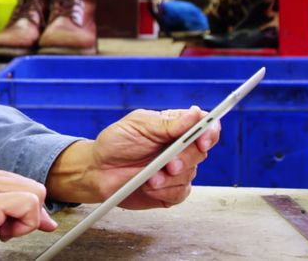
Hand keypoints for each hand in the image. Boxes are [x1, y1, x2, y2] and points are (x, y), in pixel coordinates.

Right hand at [0, 162, 57, 259]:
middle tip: (8, 231)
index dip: (26, 205)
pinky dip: (25, 223)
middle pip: (30, 185)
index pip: (18, 181)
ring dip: (25, 219)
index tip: (22, 224)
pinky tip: (2, 234)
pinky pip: (28, 204)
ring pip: (33, 193)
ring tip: (1, 232)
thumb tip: (44, 218)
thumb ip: (3, 208)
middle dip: (29, 213)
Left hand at [46, 106, 218, 209]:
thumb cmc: (115, 143)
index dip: (209, 132)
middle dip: (185, 159)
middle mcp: (179, 148)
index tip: (202, 139)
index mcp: (175, 127)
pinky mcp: (170, 190)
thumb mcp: (138, 126)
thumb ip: (169, 124)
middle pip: (201, 152)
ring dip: (170, 177)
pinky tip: (150, 186)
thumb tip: (196, 114)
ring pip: (191, 174)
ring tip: (149, 177)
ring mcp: (177, 170)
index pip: (204, 126)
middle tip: (169, 164)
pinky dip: (166, 190)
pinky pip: (181, 193)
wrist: (98, 170)